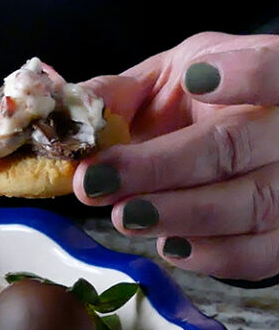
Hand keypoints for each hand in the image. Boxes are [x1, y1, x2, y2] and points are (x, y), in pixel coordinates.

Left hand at [73, 32, 278, 280]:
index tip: (196, 79)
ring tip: (124, 216)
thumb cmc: (200, 105)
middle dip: (158, 168)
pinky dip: (211, 255)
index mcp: (271, 74)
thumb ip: (124, 93)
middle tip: (97, 181)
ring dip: (176, 214)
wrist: (238, 139)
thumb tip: (70, 108)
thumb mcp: (168, 80)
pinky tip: (169, 245)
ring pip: (249, 205)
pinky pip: (258, 255)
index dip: (248, 75)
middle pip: (234, 146)